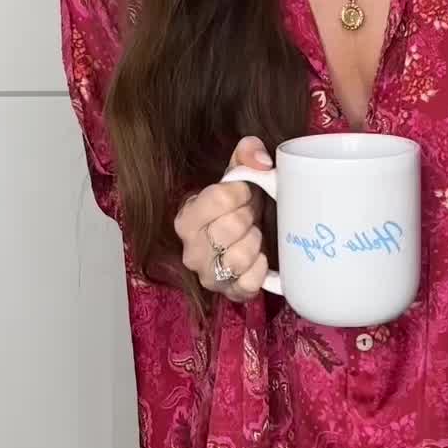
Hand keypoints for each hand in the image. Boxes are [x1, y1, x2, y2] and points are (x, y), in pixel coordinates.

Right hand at [173, 135, 273, 301]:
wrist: (245, 236)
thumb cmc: (238, 205)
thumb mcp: (237, 174)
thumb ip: (246, 154)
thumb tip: (260, 159)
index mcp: (186, 219)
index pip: (217, 199)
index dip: (241, 192)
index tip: (246, 192)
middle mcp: (191, 251)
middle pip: (230, 228)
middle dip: (249, 217)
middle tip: (251, 215)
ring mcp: (209, 276)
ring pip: (239, 258)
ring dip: (255, 242)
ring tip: (254, 235)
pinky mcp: (230, 294)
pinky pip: (249, 284)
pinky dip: (260, 269)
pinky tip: (261, 257)